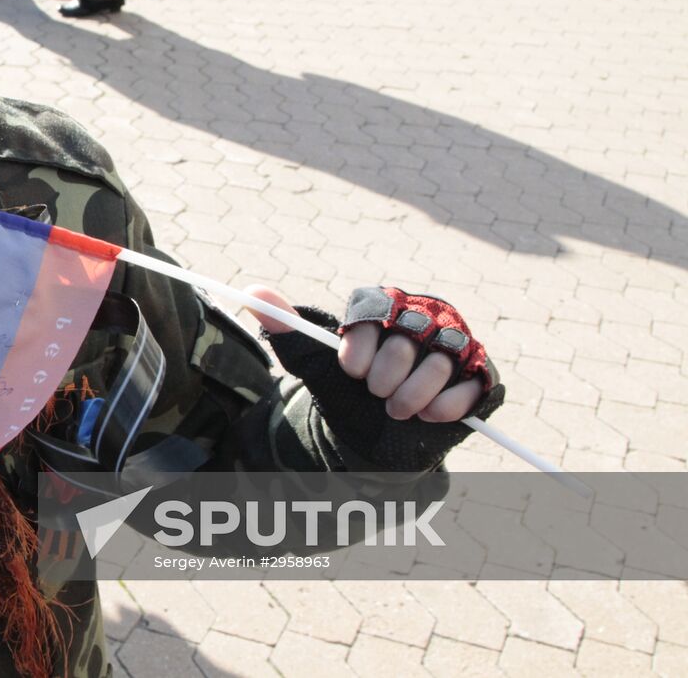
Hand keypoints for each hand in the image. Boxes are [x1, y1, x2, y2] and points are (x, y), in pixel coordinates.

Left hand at [247, 286, 482, 421]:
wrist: (377, 440)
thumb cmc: (348, 396)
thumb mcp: (316, 367)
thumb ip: (288, 329)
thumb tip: (252, 292)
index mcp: (383, 307)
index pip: (375, 309)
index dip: (362, 345)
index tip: (351, 371)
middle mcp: (422, 317)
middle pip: (407, 336)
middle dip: (386, 378)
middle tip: (377, 394)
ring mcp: (456, 344)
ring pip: (441, 360)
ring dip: (412, 396)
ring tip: (399, 408)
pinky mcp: (481, 374)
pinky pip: (474, 383)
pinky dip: (446, 407)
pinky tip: (428, 416)